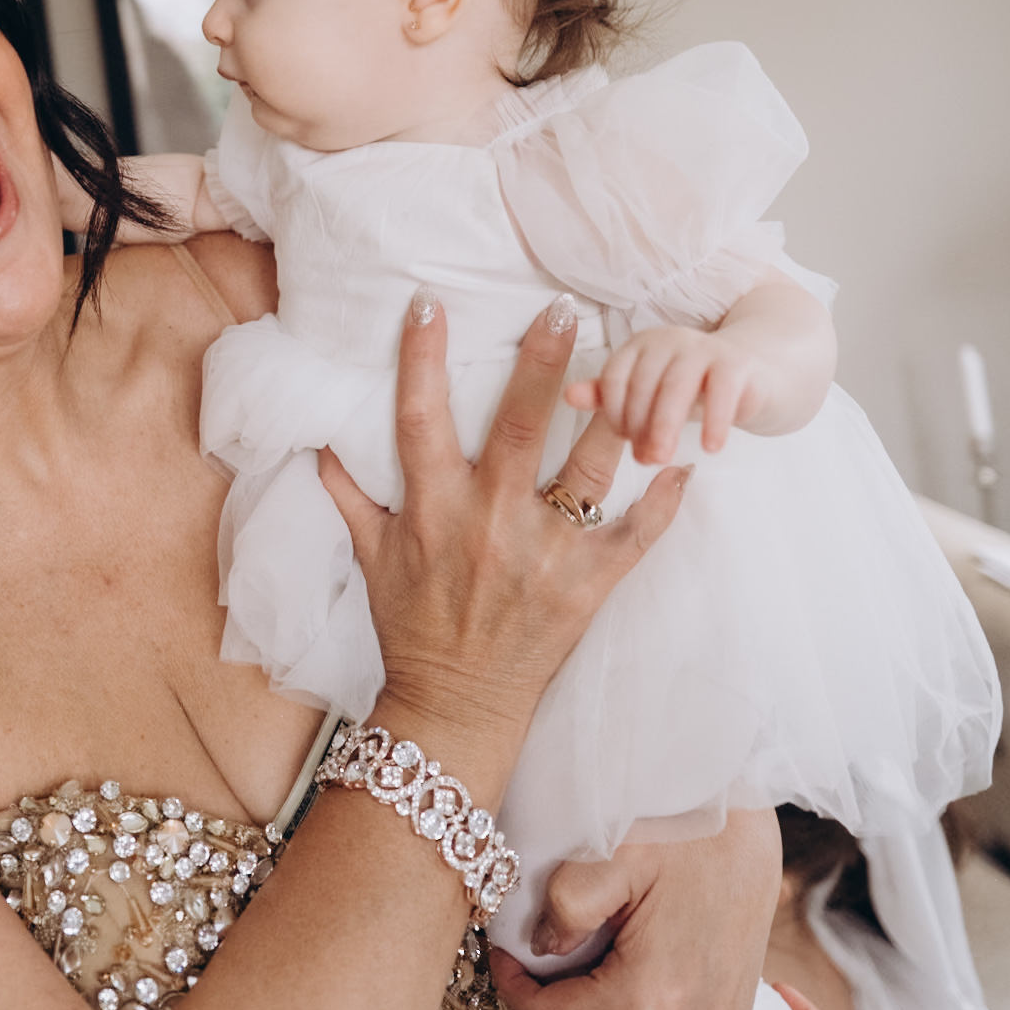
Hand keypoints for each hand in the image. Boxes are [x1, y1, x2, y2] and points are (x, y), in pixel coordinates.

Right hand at [319, 294, 687, 799]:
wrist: (454, 706)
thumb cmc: (412, 630)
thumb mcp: (371, 561)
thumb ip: (350, 499)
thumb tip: (320, 446)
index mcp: (432, 508)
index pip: (420, 416)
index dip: (421, 357)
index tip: (430, 303)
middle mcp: (488, 523)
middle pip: (520, 426)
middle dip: (542, 362)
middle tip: (563, 305)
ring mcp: (542, 555)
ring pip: (589, 473)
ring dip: (617, 419)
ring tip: (645, 367)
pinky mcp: (585, 589)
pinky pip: (635, 539)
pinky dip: (666, 505)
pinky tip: (690, 468)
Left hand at [492, 810, 781, 1009]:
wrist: (752, 832)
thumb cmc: (687, 830)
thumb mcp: (612, 851)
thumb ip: (562, 905)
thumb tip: (539, 950)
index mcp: (653, 1002)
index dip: (511, 990)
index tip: (504, 952)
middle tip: (527, 961)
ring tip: (573, 961)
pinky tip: (613, 975)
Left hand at [565, 322, 762, 463]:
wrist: (760, 375)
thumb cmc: (695, 391)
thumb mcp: (651, 397)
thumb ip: (610, 397)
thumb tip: (570, 395)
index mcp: (639, 346)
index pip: (615, 376)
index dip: (615, 412)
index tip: (625, 442)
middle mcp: (668, 340)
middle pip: (644, 381)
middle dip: (639, 424)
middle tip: (643, 459)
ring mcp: (705, 348)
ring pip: (677, 384)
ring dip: (666, 424)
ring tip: (662, 458)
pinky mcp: (739, 363)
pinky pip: (723, 389)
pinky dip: (715, 420)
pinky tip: (711, 448)